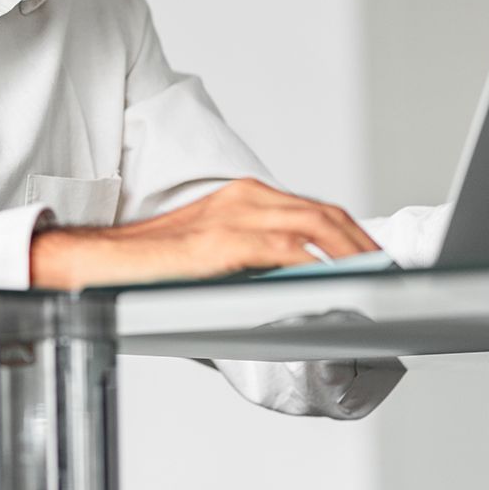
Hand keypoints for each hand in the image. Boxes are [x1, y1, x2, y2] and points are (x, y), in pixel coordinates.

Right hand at [28, 178, 382, 289]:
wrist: (98, 266)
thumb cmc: (152, 271)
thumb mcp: (215, 259)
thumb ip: (256, 263)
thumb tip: (303, 292)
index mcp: (243, 198)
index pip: (315, 210)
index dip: (353, 235)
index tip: (377, 260)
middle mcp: (243, 199)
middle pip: (324, 214)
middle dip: (364, 244)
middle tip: (390, 274)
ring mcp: (232, 217)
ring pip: (314, 227)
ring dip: (353, 254)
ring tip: (376, 282)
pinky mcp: (221, 243)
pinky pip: (286, 250)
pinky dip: (319, 266)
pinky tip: (337, 285)